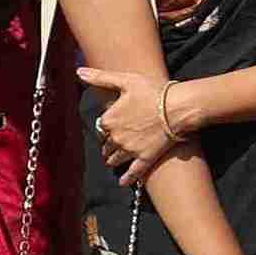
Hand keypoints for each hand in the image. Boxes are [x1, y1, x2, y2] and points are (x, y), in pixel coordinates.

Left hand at [86, 65, 191, 180]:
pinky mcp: (145, 158)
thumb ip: (100, 78)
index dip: (106, 126)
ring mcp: (130, 150)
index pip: (101, 127)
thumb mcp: (125, 80)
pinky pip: (133, 173)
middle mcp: (116, 137)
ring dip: (112, 159)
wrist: (177, 107)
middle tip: (111, 145)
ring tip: (112, 160)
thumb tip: (78, 72)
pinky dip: (126, 178)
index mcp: (109, 120)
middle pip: (107, 145)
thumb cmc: (153, 91)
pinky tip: (122, 182)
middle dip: (108, 145)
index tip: (111, 125)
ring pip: (115, 159)